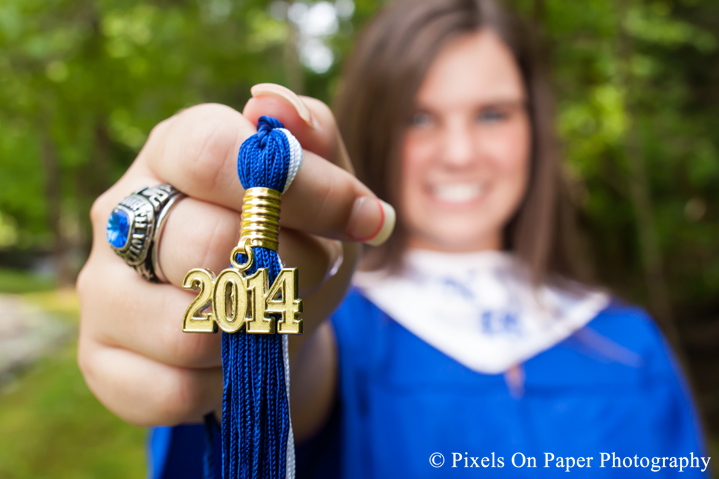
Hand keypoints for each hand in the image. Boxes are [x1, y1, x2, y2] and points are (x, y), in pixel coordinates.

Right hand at [77, 84, 394, 436]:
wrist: (265, 321)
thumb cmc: (293, 240)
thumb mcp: (322, 185)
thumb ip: (313, 135)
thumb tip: (277, 107)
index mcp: (171, 154)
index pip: (210, 152)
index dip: (296, 185)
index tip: (356, 216)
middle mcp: (121, 216)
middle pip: (205, 243)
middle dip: (290, 267)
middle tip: (310, 269)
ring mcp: (102, 292)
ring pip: (188, 329)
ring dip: (259, 331)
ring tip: (269, 315)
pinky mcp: (102, 361)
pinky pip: (174, 388)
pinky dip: (227, 382)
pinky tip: (235, 361)